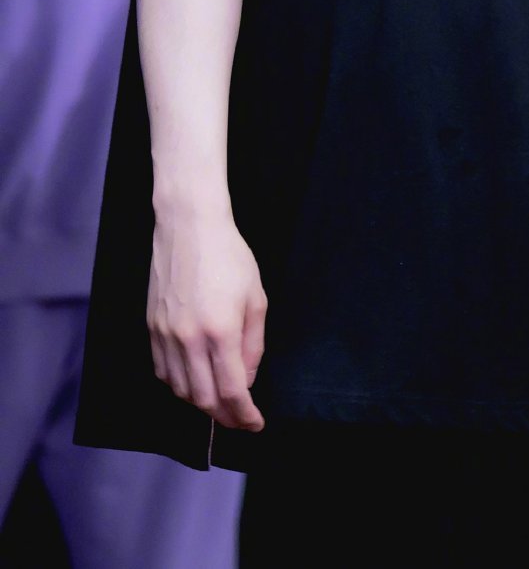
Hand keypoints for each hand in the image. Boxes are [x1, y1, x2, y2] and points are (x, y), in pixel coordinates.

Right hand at [147, 209, 266, 431]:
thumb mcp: (256, 298)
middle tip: (240, 418)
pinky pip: (162, 372)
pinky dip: (178, 385)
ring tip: (220, 400)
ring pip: (180, 390)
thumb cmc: (230, 257)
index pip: (232, 392)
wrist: (189, 227)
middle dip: (225, 417)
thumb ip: (253, 345)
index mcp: (220, 331)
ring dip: (201, 403)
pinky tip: (193, 380)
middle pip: (203, 400)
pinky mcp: (151, 328)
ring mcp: (165, 335)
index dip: (244, 415)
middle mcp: (189, 339)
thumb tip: (247, 380)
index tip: (255, 424)